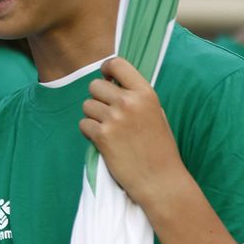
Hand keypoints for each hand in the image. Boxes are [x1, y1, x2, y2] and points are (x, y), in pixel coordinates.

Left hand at [79, 56, 183, 207]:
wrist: (160, 179)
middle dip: (98, 98)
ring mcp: (114, 119)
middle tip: (108, 113)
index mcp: (145, 93)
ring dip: (93, 116)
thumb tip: (114, 83)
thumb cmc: (160, 148)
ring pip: (86, 105)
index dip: (106, 69)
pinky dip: (89, 132)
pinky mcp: (102, 136)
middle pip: (95, 85)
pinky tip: (103, 141)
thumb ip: (136, 97)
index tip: (106, 77)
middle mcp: (129, 102)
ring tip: (108, 129)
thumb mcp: (156, 113)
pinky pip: (83, 124)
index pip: (117, 64)